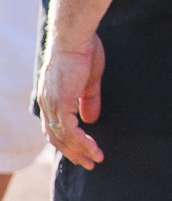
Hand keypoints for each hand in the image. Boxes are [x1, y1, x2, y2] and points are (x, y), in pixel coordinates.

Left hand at [38, 34, 105, 168]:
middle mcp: (47, 105)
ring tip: (95, 159)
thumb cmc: (83, 52)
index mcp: (51, 99)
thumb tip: (91, 120)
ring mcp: (52, 104)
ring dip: (79, 151)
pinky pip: (69, 130)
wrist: (74, 37)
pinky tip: (94, 147)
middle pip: (56, 138)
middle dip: (73, 153)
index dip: (67, 142)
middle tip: (89, 163)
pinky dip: (82, 141)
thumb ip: (88, 100)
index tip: (82, 151)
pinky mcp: (61, 103)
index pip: (55, 128)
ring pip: (62, 138)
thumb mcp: (88, 80)